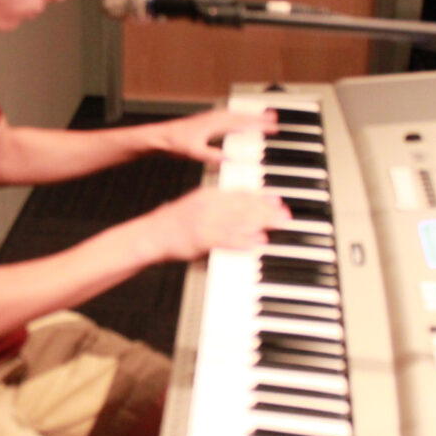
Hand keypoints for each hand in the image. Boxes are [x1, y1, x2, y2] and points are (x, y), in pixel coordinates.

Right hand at [136, 186, 289, 261]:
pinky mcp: (203, 240)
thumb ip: (216, 204)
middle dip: (268, 210)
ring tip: (279, 225)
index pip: (240, 193)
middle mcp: (209, 206)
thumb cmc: (171, 223)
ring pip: (242, 221)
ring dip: (263, 223)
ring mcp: (206, 223)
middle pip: (245, 206)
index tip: (276, 199)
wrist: (150, 235)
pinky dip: (245, 241)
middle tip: (285, 214)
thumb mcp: (194, 205)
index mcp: (207, 195)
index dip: (261, 196)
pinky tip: (258, 242)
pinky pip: (229, 240)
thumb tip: (239, 206)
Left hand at [146, 109, 277, 163]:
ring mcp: (209, 118)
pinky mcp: (205, 121)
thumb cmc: (174, 143)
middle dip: (258, 117)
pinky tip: (239, 121)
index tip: (273, 127)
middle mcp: (213, 118)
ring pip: (234, 114)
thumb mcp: (194, 152)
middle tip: (275, 119)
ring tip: (262, 116)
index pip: (241, 123)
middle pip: (240, 116)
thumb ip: (212, 155)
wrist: (158, 137)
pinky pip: (226, 116)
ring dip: (248, 115)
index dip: (258, 125)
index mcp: (213, 124)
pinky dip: (237, 117)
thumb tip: (230, 158)